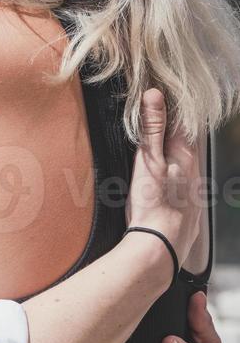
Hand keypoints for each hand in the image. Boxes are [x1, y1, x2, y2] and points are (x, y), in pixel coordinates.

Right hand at [125, 89, 202, 268]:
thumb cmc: (153, 204)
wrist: (160, 248)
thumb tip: (155, 94)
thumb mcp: (148, 160)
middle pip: (184, 145)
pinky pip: (181, 189)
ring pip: (184, 168)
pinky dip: (171, 183)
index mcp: (186, 155)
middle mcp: (194, 171)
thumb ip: (152, 128)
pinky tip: (161, 188)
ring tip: (155, 157)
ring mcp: (193, 192)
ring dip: (171, 160)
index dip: (169, 110)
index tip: (157, 99)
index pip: (182, 122)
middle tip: (151, 126)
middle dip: (170, 136)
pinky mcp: (188, 211)